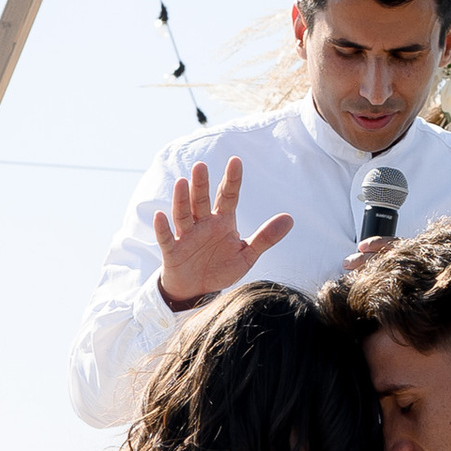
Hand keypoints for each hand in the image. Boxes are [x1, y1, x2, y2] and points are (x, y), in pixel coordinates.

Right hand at [153, 156, 294, 312]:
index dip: (232, 180)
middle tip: (201, 166)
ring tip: (182, 182)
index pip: (228, 197)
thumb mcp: (247, 255)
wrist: (198, 290)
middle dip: (201, 184)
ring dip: (181, 199)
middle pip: (202, 200)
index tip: (236, 161)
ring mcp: (186, 236)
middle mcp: (203, 224)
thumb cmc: (221, 268)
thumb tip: (290, 219)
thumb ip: (266, 237)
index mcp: (223, 221)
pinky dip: (162, 228)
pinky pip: (167, 238)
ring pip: (183, 214)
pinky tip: (160, 215)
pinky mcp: (173, 251)